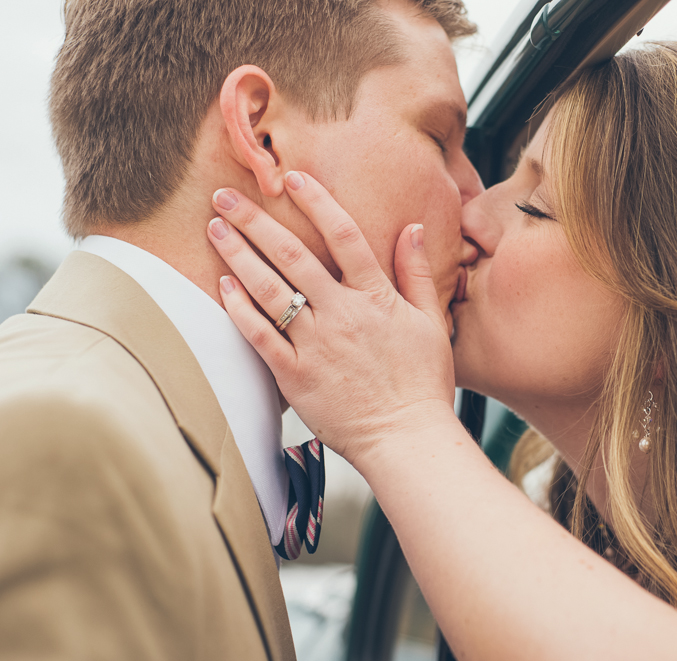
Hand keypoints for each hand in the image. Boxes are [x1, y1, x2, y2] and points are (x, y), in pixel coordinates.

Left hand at [207, 171, 457, 466]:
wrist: (407, 438)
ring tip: (215, 228)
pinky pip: (259, 336)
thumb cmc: (424, 383)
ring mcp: (315, 345)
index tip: (293, 178)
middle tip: (225, 196)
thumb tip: (412, 228)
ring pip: (269, 290)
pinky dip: (239, 309)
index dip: (317, 201)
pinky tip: (223, 285)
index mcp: (376, 298)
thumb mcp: (432, 323)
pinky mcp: (295, 376)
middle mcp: (342, 314)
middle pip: (292, 255)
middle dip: (255, 221)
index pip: (343, 235)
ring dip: (238, 255)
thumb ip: (417, 273)